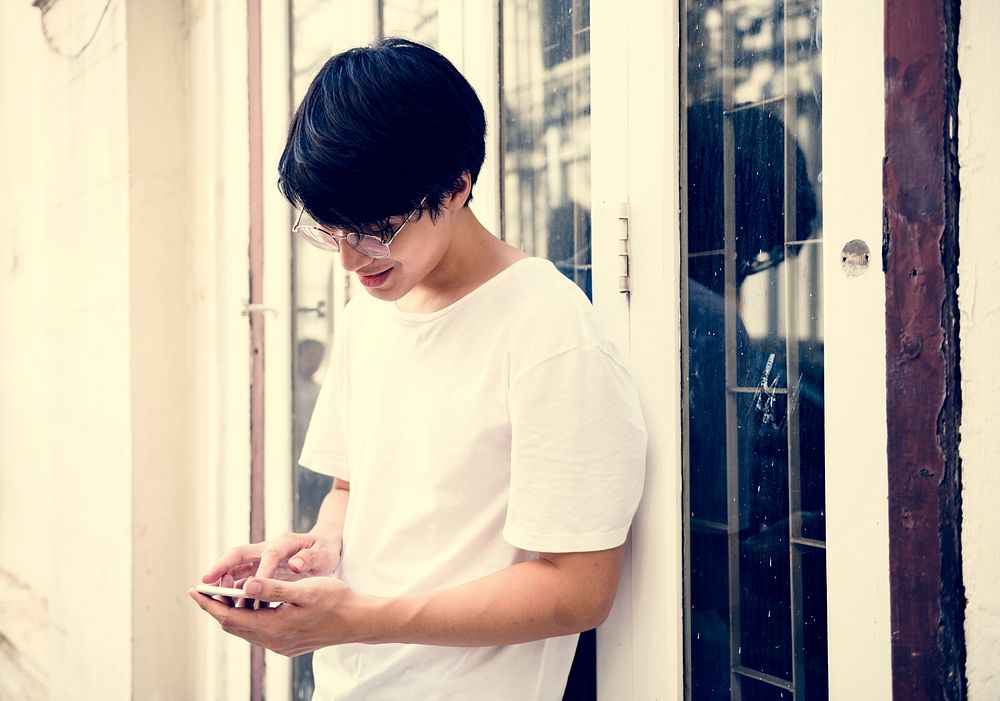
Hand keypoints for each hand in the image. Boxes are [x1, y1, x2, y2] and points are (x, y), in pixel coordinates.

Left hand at [188, 576, 372, 655]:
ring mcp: (281, 644)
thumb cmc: (335, 600)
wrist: (358, 620)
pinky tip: (255, 602)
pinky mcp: (288, 643)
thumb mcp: (304, 589)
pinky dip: (250, 615)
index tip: (194, 590)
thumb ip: (273, 589)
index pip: (230, 617)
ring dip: (234, 611)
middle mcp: (273, 641)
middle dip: (217, 607)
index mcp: (273, 627)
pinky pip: (260, 630)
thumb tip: (245, 585)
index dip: (209, 603)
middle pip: (234, 625)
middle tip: (204, 589)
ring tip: (227, 591)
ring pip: (246, 628)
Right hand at [200, 531, 341, 589]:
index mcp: (284, 543)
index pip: (267, 555)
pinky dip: (235, 593)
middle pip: (239, 556)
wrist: (325, 548)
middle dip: (221, 568)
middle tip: (204, 584)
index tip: (249, 586)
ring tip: (212, 599)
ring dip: (224, 582)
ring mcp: (263, 560)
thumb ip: (309, 558)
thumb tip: (295, 564)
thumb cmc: (324, 550)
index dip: (258, 569)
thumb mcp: (322, 553)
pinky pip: (243, 581)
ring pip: (237, 569)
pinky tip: (231, 608)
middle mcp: (268, 549)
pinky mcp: (262, 571)